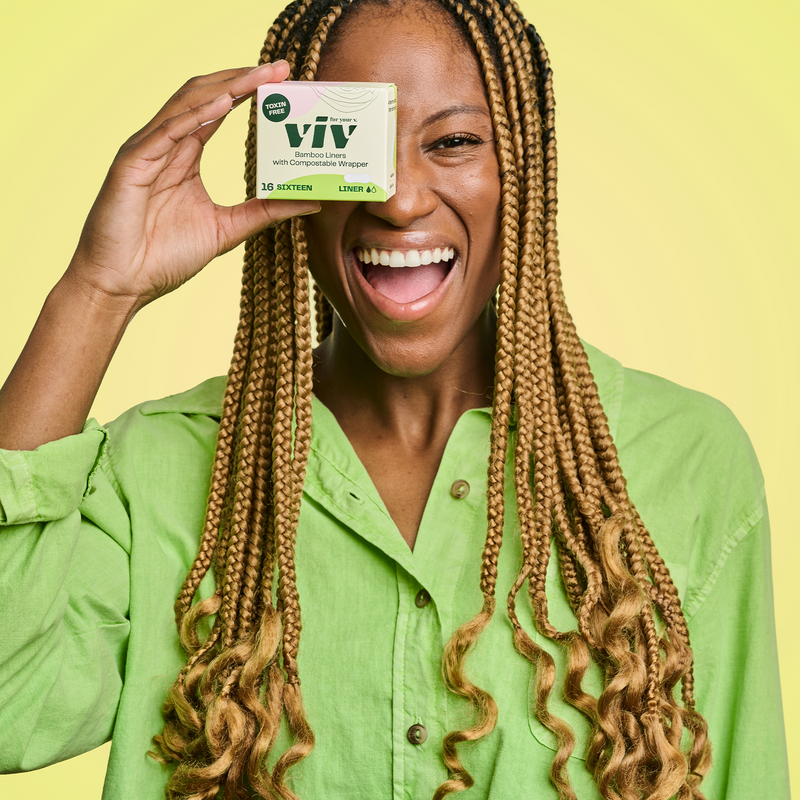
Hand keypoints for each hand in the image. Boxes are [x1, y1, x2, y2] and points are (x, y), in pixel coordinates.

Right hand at [66, 60, 317, 311]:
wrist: (123, 285)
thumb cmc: (163, 258)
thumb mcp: (228, 230)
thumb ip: (266, 212)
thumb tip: (312, 202)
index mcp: (184, 156)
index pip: (218, 110)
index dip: (248, 90)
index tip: (282, 80)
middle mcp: (166, 145)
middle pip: (206, 96)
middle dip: (243, 78)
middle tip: (281, 69)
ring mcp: (147, 150)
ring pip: (187, 104)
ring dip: (225, 87)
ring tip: (260, 76)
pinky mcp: (132, 163)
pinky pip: (167, 131)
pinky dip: (195, 114)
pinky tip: (224, 102)